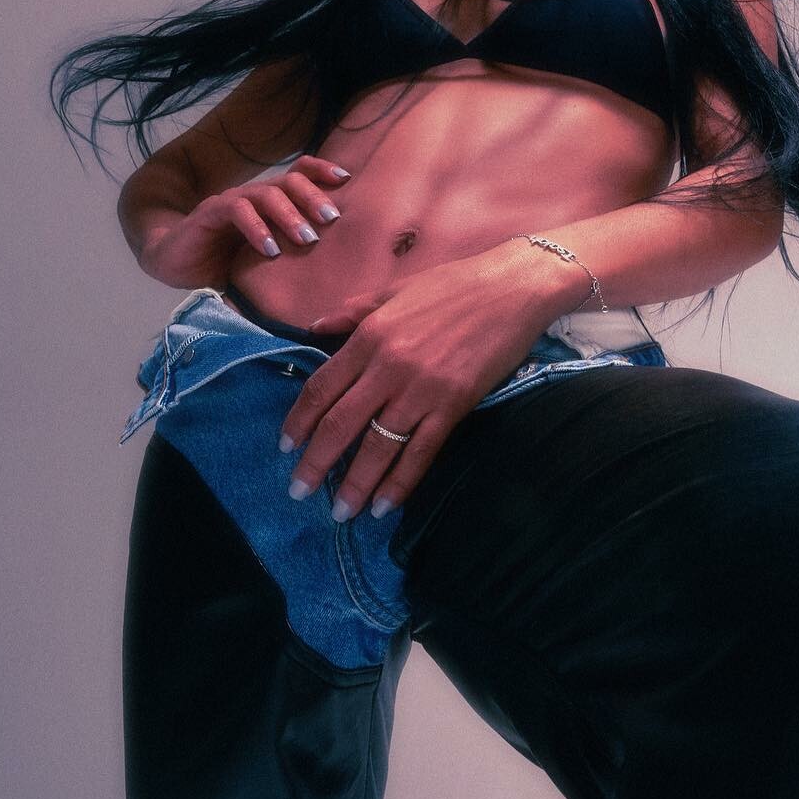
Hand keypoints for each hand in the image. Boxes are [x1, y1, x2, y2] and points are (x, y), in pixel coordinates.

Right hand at [140, 154, 349, 285]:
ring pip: (265, 194)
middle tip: (332, 219)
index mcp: (268, 201)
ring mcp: (230, 202)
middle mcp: (252, 196)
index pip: (298, 173)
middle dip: (314, 197)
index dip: (321, 171)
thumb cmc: (224, 262)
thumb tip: (337, 268)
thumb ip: (292, 255)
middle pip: (289, 181)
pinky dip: (257, 228)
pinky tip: (270, 249)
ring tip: (308, 239)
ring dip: (290, 215)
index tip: (347, 178)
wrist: (173, 262)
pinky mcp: (209, 214)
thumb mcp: (265, 258)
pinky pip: (236, 211)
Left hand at [277, 241, 577, 519]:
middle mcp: (388, 367)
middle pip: (340, 424)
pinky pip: (421, 453)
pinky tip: (384, 507)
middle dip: (316, 463)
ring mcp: (421, 390)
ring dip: (355, 484)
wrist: (513, 289)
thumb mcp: (393, 290)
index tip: (286, 448)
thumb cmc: (453, 285)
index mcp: (369, 336)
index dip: (298, 422)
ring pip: (377, 447)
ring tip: (339, 513)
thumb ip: (352, 311)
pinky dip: (400, 483)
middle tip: (298, 491)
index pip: (320, 388)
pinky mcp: (454, 405)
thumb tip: (315, 326)